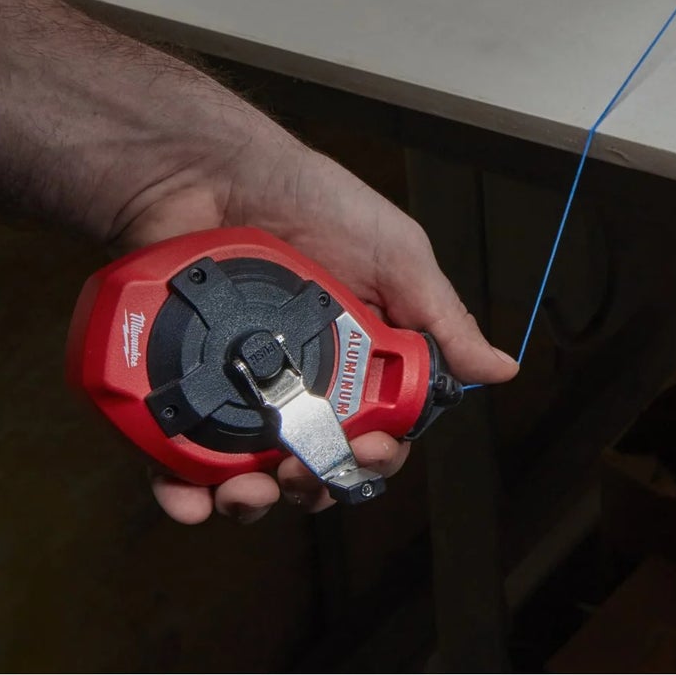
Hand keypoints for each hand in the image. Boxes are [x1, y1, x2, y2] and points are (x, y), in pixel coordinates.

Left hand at [113, 129, 516, 523]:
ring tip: (250, 492)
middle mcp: (298, 383)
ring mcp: (236, 390)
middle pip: (315, 467)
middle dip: (315, 487)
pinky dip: (181, 495)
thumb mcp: (396, 255)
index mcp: (357, 359)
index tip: (368, 446)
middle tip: (303, 470)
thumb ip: (442, 318)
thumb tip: (502, 368)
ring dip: (254, 505)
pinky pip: (173, 461)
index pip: (377, 430)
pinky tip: (190, 499)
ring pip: (248, 478)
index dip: (377, 454)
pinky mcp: (178, 390)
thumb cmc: (311, 200)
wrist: (212, 171)